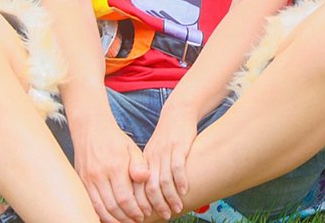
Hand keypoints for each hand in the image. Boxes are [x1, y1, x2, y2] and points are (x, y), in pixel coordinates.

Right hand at [73, 114, 150, 222]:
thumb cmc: (115, 141)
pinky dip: (99, 214)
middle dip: (125, 218)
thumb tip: (145, 177)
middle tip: (136, 221)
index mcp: (115, 167)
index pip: (125, 197)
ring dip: (113, 219)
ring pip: (99, 208)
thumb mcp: (132, 149)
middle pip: (112, 206)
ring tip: (124, 222)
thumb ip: (139, 165)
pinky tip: (109, 217)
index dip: (134, 210)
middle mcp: (99, 175)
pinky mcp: (80, 183)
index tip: (143, 215)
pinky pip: (89, 204)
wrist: (90, 130)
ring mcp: (87, 180)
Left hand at [140, 102, 198, 219]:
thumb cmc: (168, 136)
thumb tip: (150, 193)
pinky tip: (185, 190)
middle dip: (157, 204)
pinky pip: (177, 167)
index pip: (139, 187)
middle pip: (150, 187)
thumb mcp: (155, 152)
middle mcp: (152, 158)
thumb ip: (152, 170)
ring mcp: (165, 152)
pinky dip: (181, 181)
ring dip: (171, 197)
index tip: (148, 215)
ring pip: (164, 180)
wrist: (178, 112)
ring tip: (177, 208)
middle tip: (165, 215)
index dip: (143, 203)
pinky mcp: (178, 146)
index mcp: (145, 161)